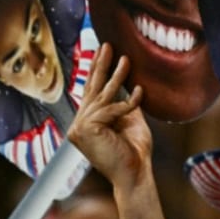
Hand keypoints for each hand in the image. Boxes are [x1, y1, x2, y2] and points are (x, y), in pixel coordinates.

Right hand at [67, 43, 151, 190]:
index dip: (96, 70)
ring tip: (126, 59)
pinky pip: (111, 109)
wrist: (135, 173)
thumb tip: (129, 81)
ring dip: (116, 76)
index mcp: (88, 122)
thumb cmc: (134, 150)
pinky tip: (140, 94)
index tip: (102, 51)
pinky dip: (127, 103)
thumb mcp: (131, 119)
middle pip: (92, 89)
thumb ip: (125, 102)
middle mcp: (79, 124)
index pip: (91, 92)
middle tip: (107, 45)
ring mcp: (80, 128)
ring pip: (102, 96)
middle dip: (100, 65)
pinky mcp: (87, 130)